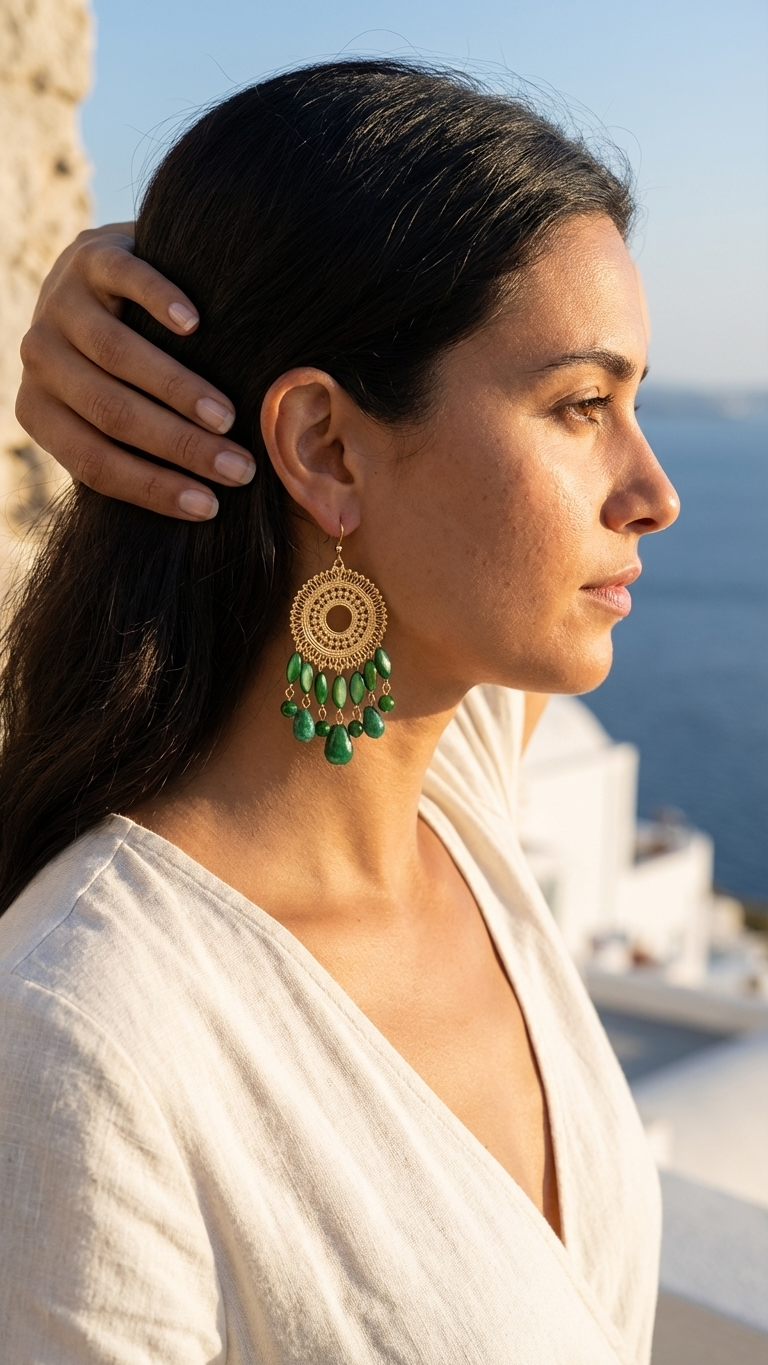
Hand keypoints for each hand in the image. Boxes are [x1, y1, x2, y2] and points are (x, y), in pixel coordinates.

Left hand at [15, 224, 255, 519]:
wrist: (103, 277)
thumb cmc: (122, 371)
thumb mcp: (111, 413)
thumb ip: (133, 453)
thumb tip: (208, 510)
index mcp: (38, 411)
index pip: (93, 462)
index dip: (153, 488)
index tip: (211, 507)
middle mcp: (39, 358)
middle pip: (111, 413)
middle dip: (180, 447)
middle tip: (238, 467)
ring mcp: (59, 303)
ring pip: (117, 356)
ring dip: (179, 391)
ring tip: (228, 416)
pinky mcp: (89, 256)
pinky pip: (126, 281)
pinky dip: (161, 303)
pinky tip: (197, 326)